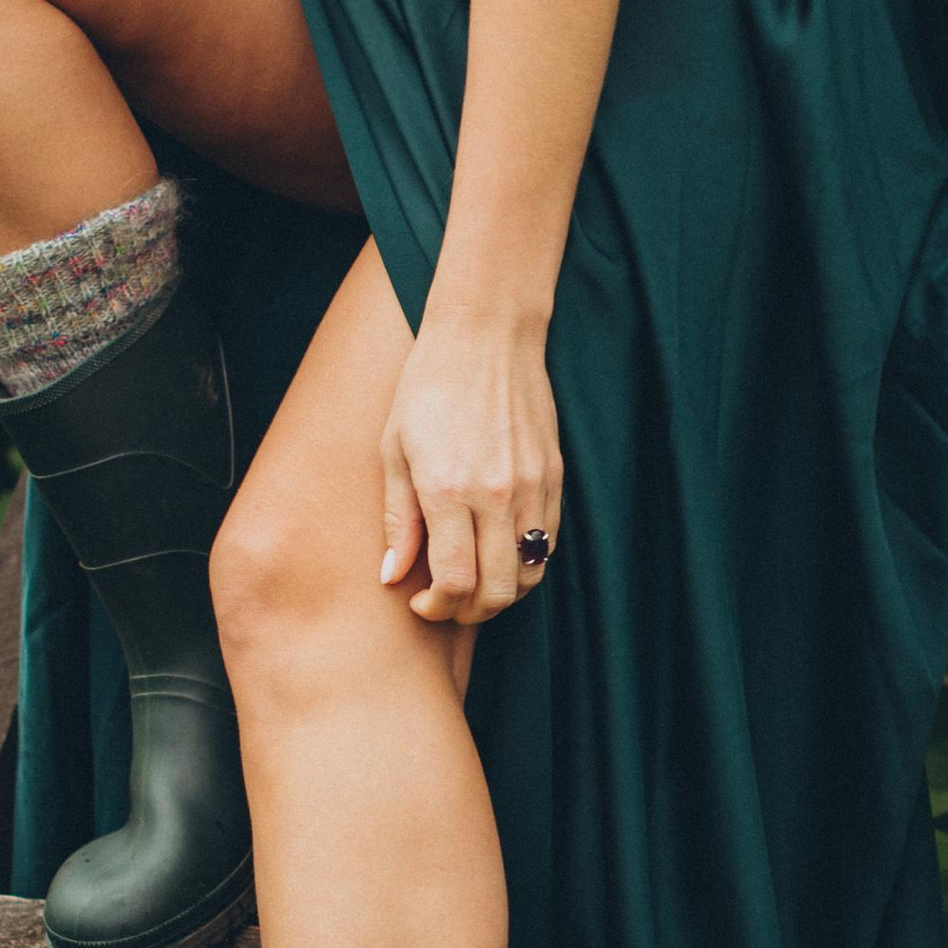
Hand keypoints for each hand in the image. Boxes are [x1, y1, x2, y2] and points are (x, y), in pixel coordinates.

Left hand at [379, 308, 560, 626]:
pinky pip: (548, 543)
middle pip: (498, 591)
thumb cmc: (428, 387)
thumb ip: (397, 519)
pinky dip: (525, 562)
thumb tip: (393, 576)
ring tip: (474, 581)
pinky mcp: (554, 477)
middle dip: (469, 612)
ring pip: (531, 574)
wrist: (486, 335)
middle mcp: (497, 494)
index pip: (455, 582)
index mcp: (448, 489)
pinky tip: (499, 551)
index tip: (421, 604)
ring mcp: (533, 487)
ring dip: (502, 592)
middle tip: (446, 603)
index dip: (438, 608)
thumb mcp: (395, 450)